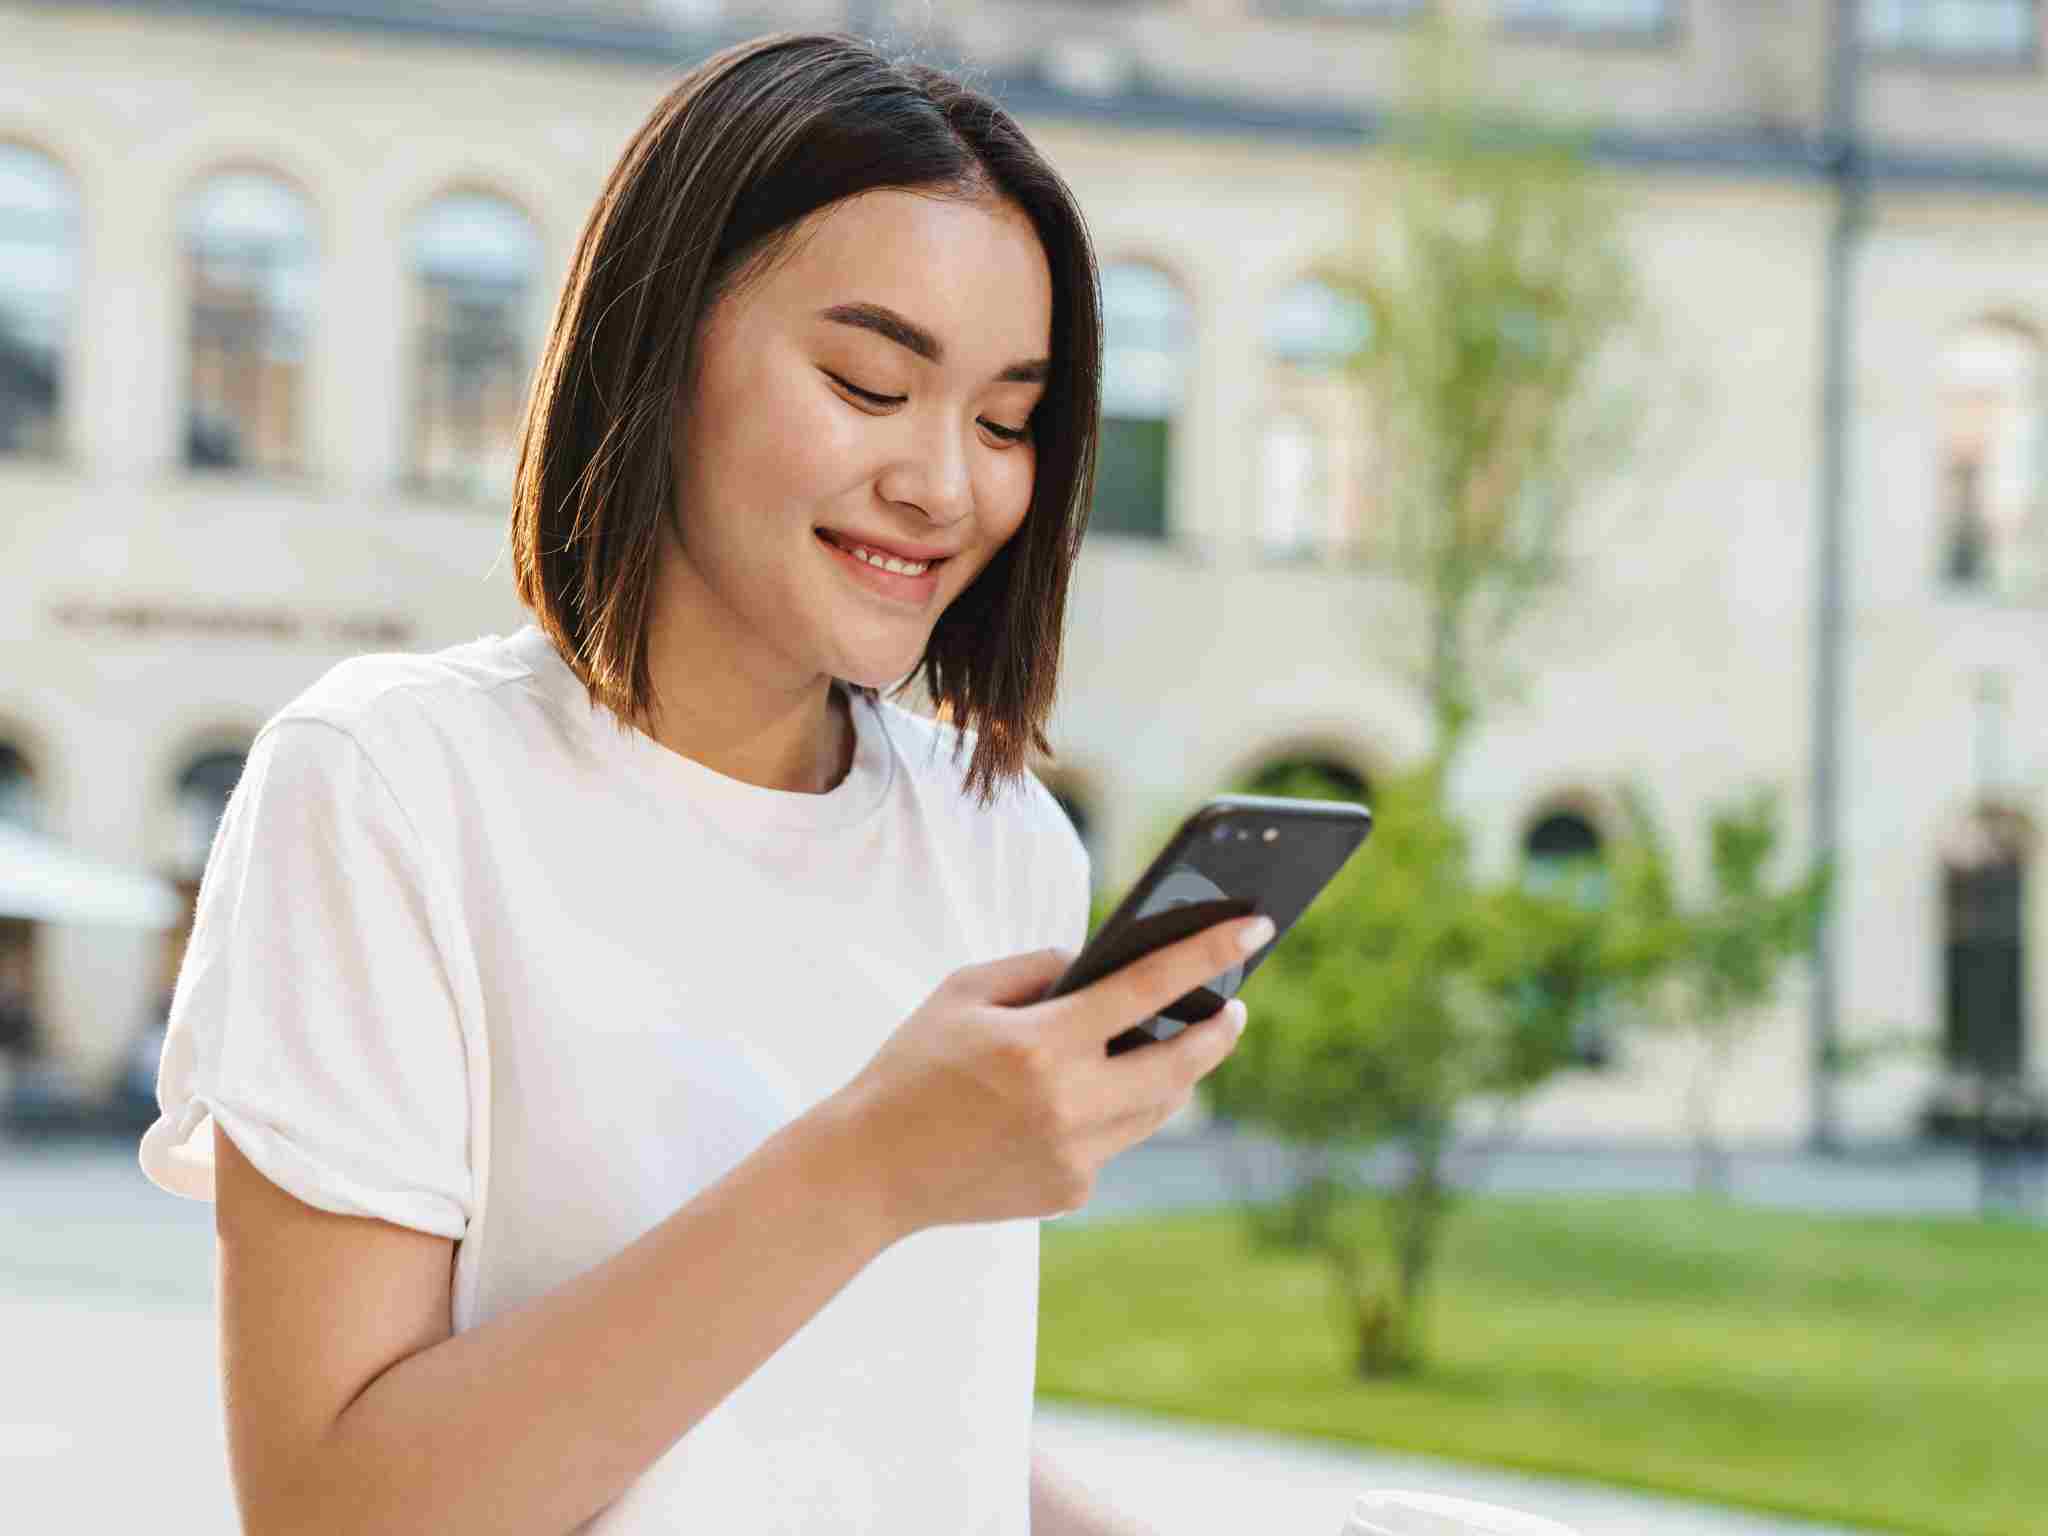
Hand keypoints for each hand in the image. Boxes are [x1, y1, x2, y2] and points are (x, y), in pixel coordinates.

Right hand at [834, 913, 1268, 1237]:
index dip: (1209, 953)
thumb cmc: (912, 1067)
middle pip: (1181, 1064)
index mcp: (1042, 1045)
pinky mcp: (1070, 1191)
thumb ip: (1037, 968)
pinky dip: (1110, 1111)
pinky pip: (1113, 1140)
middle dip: (1218, 1029)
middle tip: (1235, 1006)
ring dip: (1175, 1072)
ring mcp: (1074, 1156)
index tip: (1255, 927)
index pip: (1148, 987)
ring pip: (1158, 1108)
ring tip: (1182, 1041)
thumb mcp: (962, 993)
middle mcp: (1069, 1105)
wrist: (869, 1171)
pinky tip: (1088, 1096)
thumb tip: (1098, 965)